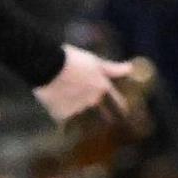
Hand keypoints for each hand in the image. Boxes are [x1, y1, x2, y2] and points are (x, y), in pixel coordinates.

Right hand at [35, 45, 149, 130]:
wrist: (47, 64)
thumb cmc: (72, 59)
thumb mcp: (95, 61)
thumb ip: (113, 68)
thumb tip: (131, 68)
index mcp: (103, 88)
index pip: (118, 102)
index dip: (122, 106)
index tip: (124, 111)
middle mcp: (93, 101)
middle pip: (102, 112)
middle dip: (101, 113)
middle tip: (96, 110)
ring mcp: (78, 109)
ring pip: (82, 115)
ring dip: (79, 112)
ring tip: (69, 102)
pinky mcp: (62, 115)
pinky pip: (64, 118)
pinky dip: (61, 113)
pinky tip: (56, 105)